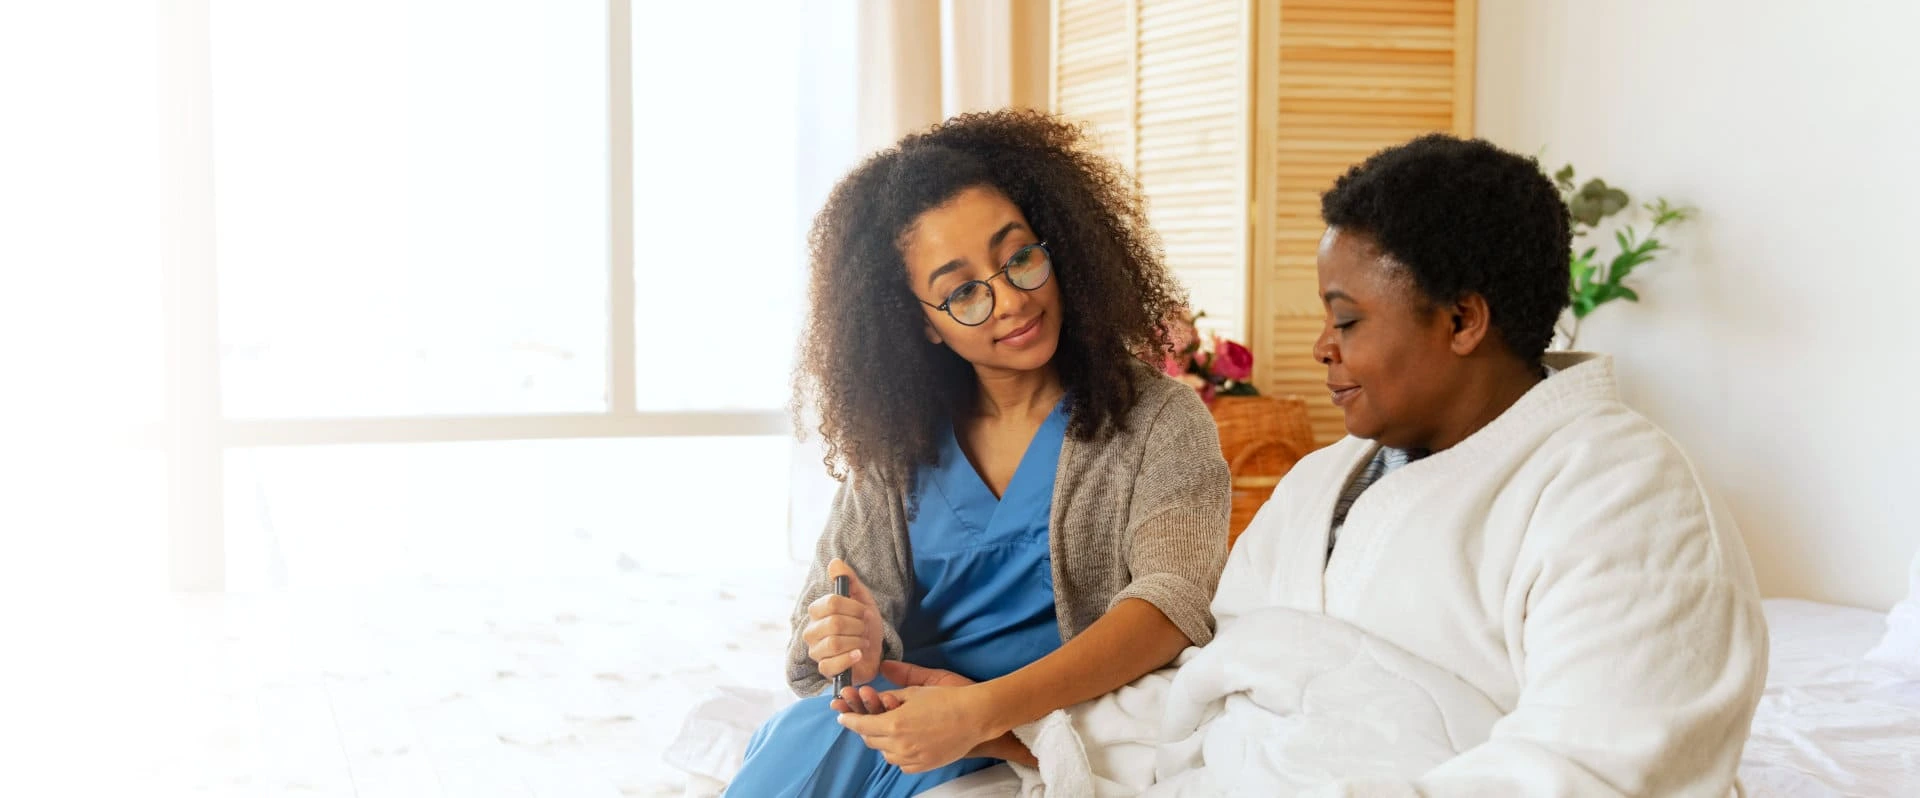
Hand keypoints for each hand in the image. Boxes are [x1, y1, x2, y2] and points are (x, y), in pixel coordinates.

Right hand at [802, 558, 883, 685]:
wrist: (874, 651)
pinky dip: (850, 658)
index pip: (830, 603)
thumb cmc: (865, 624)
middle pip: (834, 623)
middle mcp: (811, 631)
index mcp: (817, 612)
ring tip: (863, 642)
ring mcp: (816, 651)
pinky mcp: (824, 670)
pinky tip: (859, 654)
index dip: (853, 607)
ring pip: (834, 643)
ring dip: (856, 641)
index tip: (864, 612)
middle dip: (858, 626)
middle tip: (865, 628)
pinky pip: (832, 664)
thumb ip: (848, 580)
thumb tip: (835, 562)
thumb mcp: (862, 599)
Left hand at [837, 662, 999, 773]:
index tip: (842, 715)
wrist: (976, 716)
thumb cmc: (947, 698)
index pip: (861, 725)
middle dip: (866, 728)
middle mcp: (899, 745)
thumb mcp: (914, 691)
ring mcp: (912, 758)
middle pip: (870, 740)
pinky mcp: (923, 765)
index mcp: (894, 724)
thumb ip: (889, 692)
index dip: (849, 719)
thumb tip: (871, 692)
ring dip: (882, 741)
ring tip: (890, 729)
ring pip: (885, 753)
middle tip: (867, 719)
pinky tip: (905, 741)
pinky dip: (898, 753)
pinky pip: (901, 762)